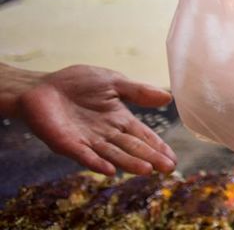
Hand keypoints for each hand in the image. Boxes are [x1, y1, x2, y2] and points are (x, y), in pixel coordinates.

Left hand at [18, 65, 175, 175]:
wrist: (41, 87)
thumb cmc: (77, 83)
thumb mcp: (114, 82)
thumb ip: (138, 91)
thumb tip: (168, 97)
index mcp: (118, 119)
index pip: (142, 135)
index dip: (157, 146)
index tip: (172, 158)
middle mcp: (106, 133)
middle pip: (131, 147)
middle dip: (149, 157)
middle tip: (167, 169)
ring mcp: (87, 141)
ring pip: (112, 154)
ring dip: (129, 163)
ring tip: (147, 170)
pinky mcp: (67, 144)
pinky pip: (84, 155)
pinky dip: (97, 163)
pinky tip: (110, 171)